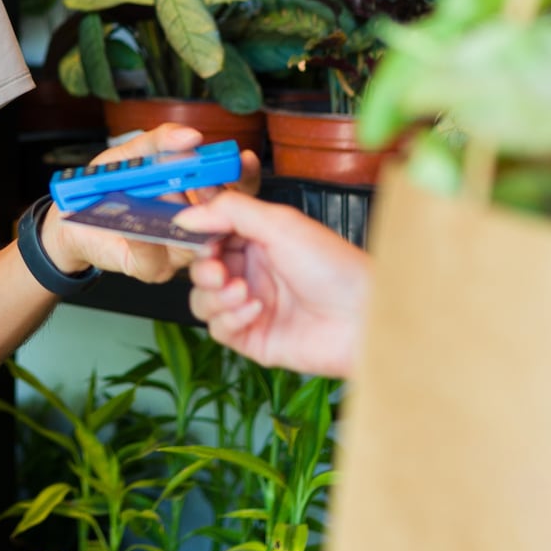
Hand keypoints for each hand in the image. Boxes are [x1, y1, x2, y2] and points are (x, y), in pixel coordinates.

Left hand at [45, 123, 264, 284]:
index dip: (243, 174)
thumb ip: (160, 142)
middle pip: (226, 219)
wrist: (70, 215)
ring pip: (194, 244)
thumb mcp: (131, 154)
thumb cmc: (107, 186)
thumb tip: (189, 136)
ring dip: (184, 221)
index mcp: (196, 194)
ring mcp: (176, 250)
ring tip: (171, 200)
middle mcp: (194, 224)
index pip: (234, 186)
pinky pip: (156, 259)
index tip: (242, 160)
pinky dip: (144, 241)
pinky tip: (133, 227)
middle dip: (220, 201)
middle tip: (209, 184)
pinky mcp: (152, 268)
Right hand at [178, 189, 370, 376]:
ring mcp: (251, 306)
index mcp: (259, 241)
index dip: (199, 237)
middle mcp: (253, 272)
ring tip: (242, 292)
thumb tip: (188, 214)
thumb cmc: (336, 267)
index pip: (211, 235)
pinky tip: (256, 309)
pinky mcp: (254, 338)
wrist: (363, 316)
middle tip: (217, 271)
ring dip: (215, 296)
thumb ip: (231, 211)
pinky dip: (231, 318)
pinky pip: (219, 329)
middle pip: (201, 270)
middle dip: (203, 269)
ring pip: (202, 301)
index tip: (195, 236)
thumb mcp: (281, 224)